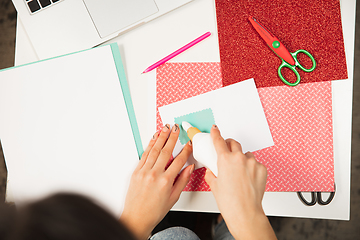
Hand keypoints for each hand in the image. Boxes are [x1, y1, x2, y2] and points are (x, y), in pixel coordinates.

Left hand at [120, 124, 193, 239]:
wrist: (136, 218)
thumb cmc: (154, 211)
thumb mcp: (173, 198)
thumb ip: (182, 181)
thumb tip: (189, 168)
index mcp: (166, 181)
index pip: (179, 161)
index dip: (185, 150)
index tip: (189, 143)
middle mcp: (154, 174)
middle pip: (166, 151)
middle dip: (172, 137)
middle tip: (176, 128)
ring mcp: (144, 172)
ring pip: (154, 150)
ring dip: (160, 137)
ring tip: (165, 128)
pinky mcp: (136, 172)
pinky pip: (144, 155)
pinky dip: (149, 145)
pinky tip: (154, 139)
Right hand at [205, 125, 275, 239]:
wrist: (245, 213)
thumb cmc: (230, 202)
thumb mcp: (214, 186)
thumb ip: (211, 174)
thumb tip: (211, 171)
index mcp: (225, 160)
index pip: (219, 141)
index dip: (216, 133)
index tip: (215, 129)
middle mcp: (239, 158)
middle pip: (234, 143)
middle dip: (229, 144)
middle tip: (227, 151)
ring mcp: (252, 163)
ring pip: (246, 154)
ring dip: (241, 158)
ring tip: (239, 172)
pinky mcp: (262, 169)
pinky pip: (255, 163)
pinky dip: (251, 168)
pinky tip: (248, 178)